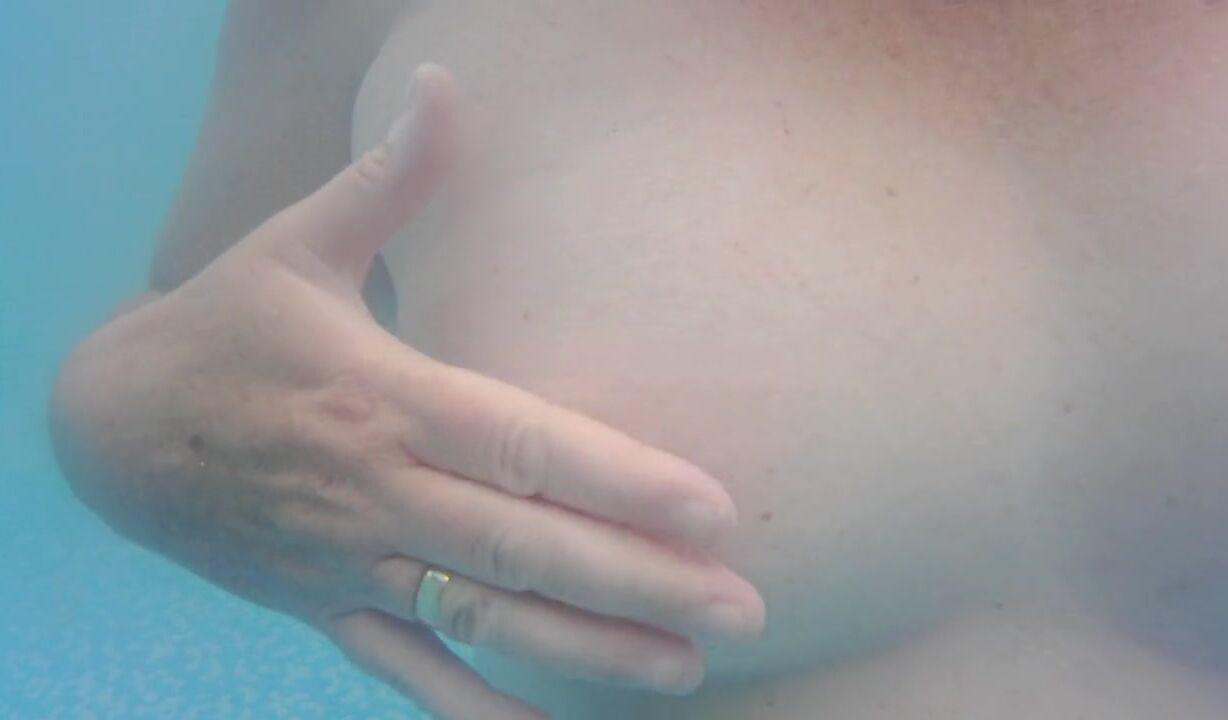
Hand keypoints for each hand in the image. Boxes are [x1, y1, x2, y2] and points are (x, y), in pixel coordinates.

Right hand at [50, 64, 763, 718]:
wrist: (110, 428)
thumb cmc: (225, 325)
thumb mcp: (298, 242)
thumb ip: (389, 179)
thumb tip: (445, 86)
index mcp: (386, 398)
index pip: (523, 446)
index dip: (619, 482)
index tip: (712, 512)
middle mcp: (377, 491)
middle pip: (524, 548)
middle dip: (638, 583)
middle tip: (743, 611)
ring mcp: (351, 561)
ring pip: (481, 619)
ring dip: (585, 651)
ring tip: (683, 671)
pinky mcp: (326, 607)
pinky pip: (407, 671)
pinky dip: (474, 710)